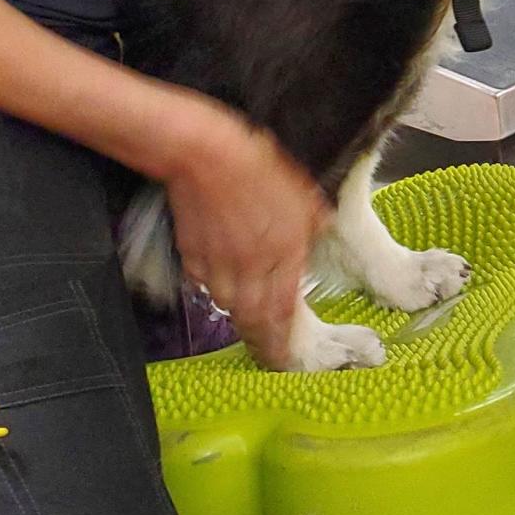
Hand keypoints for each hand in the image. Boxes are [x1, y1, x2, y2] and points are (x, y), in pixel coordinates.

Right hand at [159, 99, 328, 356]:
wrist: (202, 155)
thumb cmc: (256, 168)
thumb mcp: (302, 191)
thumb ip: (315, 220)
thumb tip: (323, 229)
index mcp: (283, 256)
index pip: (283, 315)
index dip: (283, 344)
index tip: (286, 360)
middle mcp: (250, 271)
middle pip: (254, 322)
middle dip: (264, 342)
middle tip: (270, 354)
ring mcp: (218, 267)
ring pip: (231, 306)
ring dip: (243, 315)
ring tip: (252, 319)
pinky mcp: (192, 258)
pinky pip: (207, 285)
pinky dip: (217, 289)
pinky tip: (224, 283)